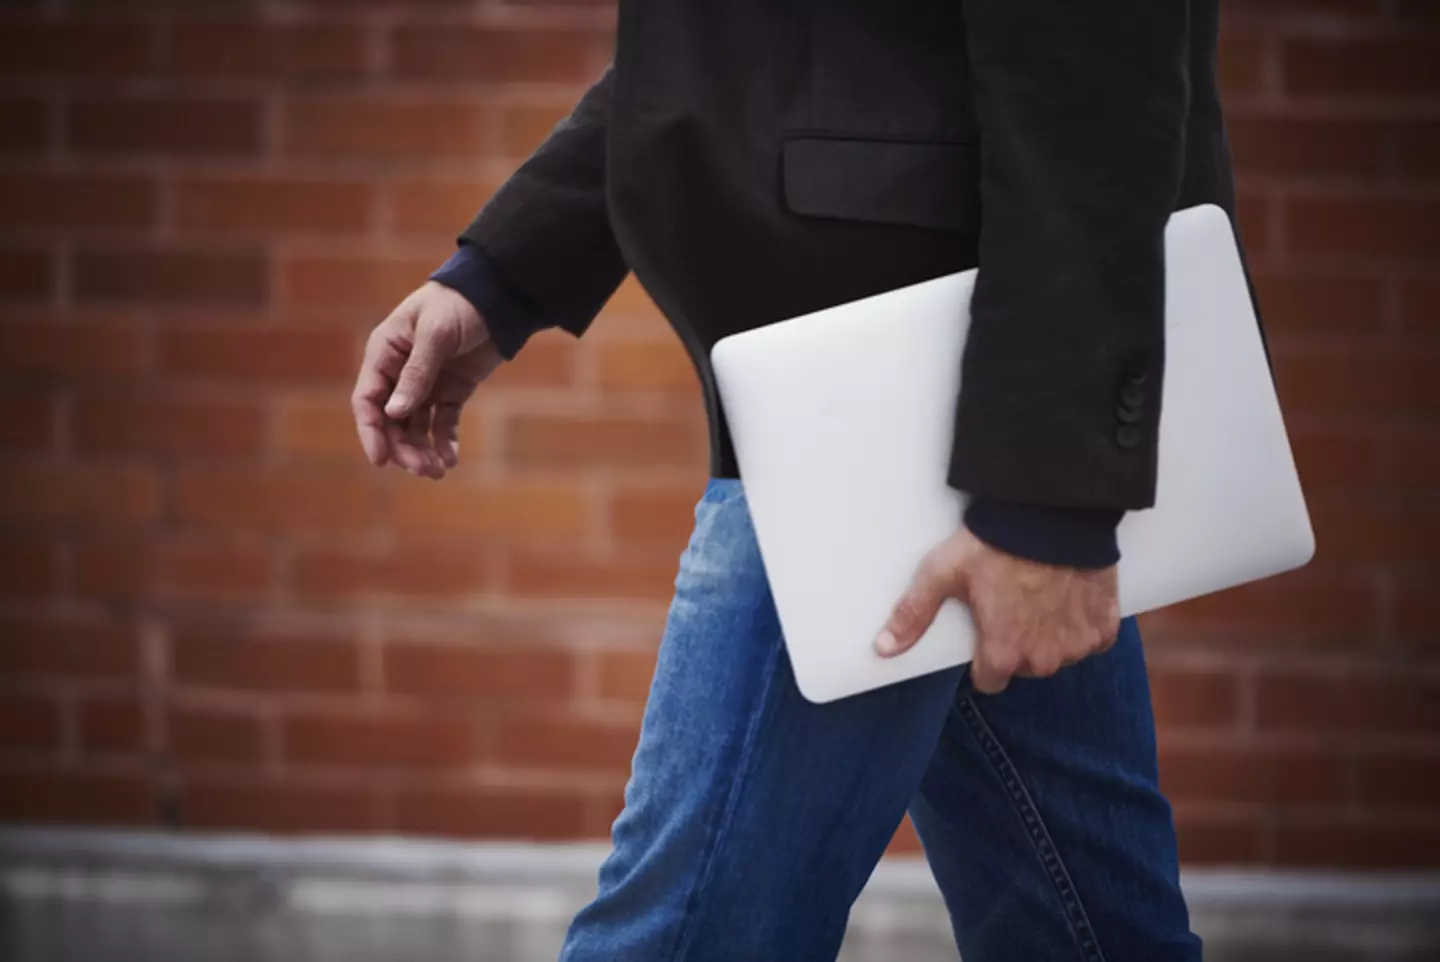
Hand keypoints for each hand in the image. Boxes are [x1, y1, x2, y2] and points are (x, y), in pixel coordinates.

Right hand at [352, 281, 502, 478]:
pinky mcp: (451, 390)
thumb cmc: (458, 304)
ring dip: (423, 449)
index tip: (381, 459)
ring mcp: (426, 383)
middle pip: (391, 420)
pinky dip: (445, 441)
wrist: (498, 296)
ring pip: (416, 426)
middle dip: (403, 447)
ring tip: (437, 471)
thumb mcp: (435, 334)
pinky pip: (443, 422)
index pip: (368, 398)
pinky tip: (450, 459)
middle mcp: (400, 372)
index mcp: (385, 353)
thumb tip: (394, 412)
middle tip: (422, 470)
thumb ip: (417, 373)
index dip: (371, 431)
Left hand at [874, 526, 1120, 693]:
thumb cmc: (995, 543)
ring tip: (1039, 595)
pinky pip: (1092, 640)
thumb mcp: (943, 573)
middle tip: (1011, 602)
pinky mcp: (1104, 625)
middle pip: (1025, 666)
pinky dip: (1081, 624)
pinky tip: (1069, 598)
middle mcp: (1044, 658)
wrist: (1054, 513)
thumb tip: (883, 648)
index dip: (984, 657)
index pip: (990, 680)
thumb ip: (913, 614)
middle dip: (1017, 643)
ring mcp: (1078, 643)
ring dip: (1050, 635)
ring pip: (1059, 655)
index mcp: (1004, 652)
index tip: (985, 629)